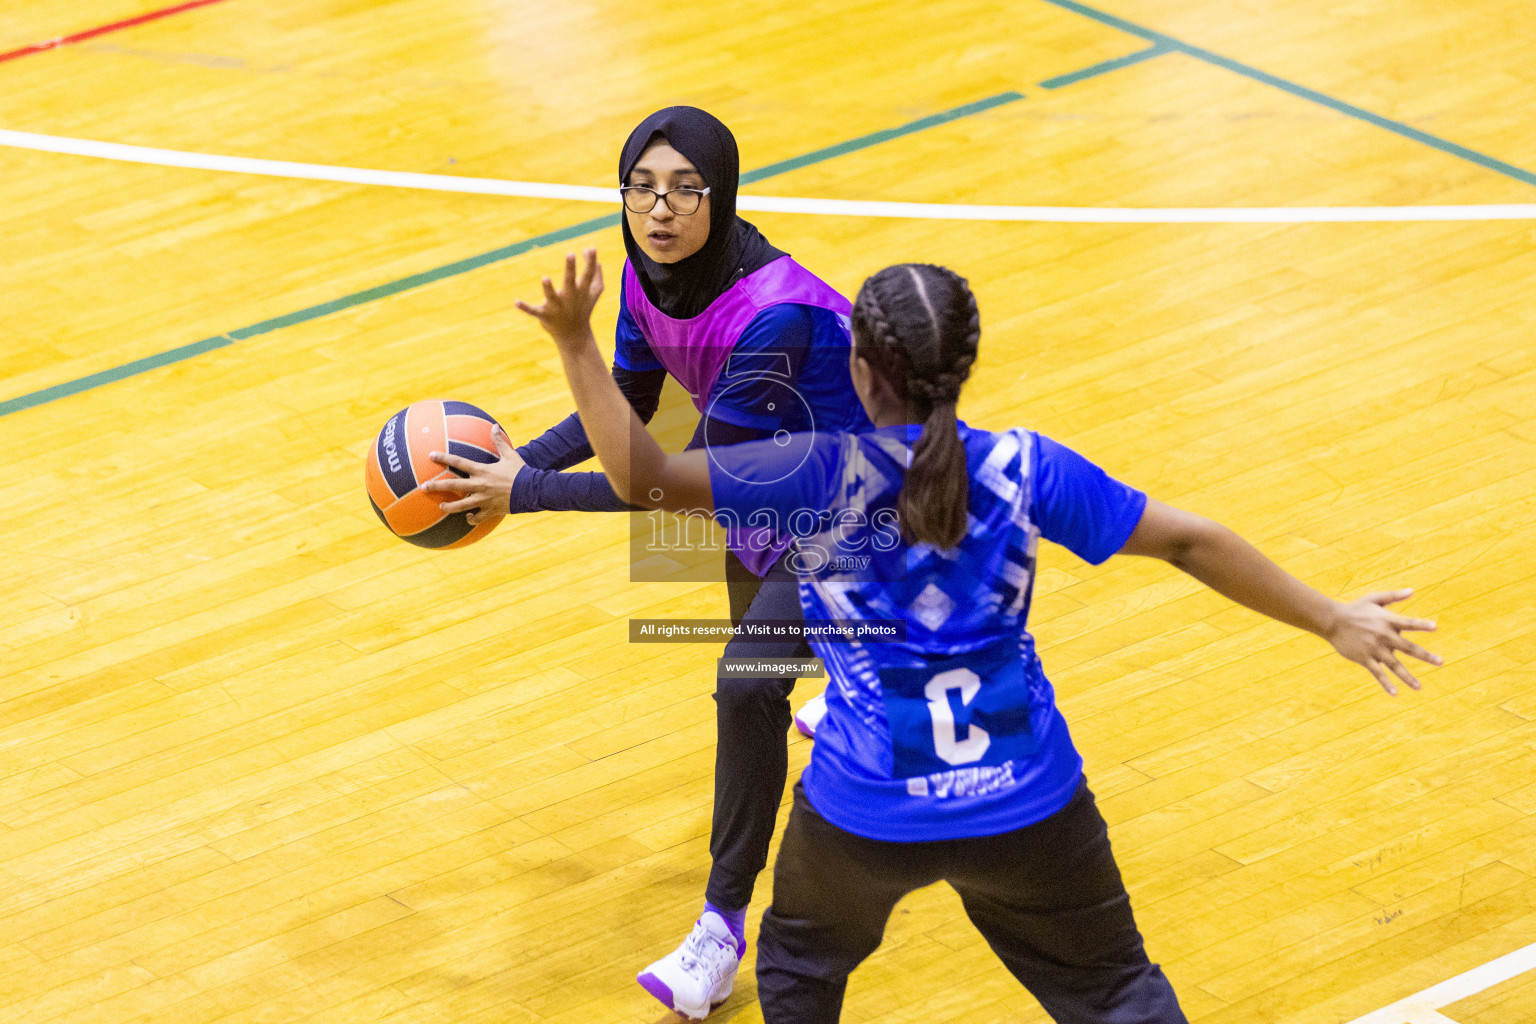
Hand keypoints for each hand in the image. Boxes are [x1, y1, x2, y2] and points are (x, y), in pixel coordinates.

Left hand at [423, 424, 525, 524]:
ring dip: (449, 507)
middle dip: (436, 486)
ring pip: (462, 505)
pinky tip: (468, 518)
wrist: (532, 490)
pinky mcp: (491, 510)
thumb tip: (494, 426)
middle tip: (423, 487)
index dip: (444, 458)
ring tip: (441, 506)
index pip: (458, 462)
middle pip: (454, 486)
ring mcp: (484, 500)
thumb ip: (500, 441)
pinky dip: (472, 518)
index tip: (431, 455)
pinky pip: (478, 517)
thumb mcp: (511, 455)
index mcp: (482, 471)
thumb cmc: (521, 471)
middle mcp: (479, 485)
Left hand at [515, 248, 603, 348]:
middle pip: (570, 281)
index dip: (591, 262)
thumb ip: (596, 272)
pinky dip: (525, 308)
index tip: (592, 248)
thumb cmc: (583, 308)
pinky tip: (516, 302)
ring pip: (552, 297)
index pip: (588, 275)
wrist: (574, 335)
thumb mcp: (594, 292)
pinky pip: (534, 311)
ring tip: (545, 278)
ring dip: (548, 288)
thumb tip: (589, 249)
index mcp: (582, 292)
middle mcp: (570, 299)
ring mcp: (557, 308)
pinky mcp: (545, 316)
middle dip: (570, 268)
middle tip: (570, 254)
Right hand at [1323, 589, 1441, 695]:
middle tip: (1440, 662)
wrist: (1332, 620)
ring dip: (1408, 677)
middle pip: (1409, 648)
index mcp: (1388, 621)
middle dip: (1425, 656)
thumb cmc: (1355, 608)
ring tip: (1419, 687)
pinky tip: (1395, 693)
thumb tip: (1412, 591)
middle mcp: (1384, 636)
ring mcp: (1374, 649)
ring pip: (1395, 665)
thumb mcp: (1374, 599)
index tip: (1435, 627)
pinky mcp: (1364, 658)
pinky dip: (1386, 683)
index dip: (1422, 624)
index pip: (1409, 623)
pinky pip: (1377, 673)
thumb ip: (1393, 596)